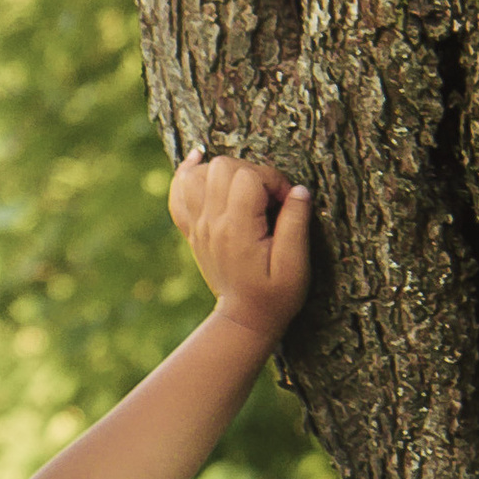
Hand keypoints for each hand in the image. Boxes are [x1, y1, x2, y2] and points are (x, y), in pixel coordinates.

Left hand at [169, 147, 312, 348]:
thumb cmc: (275, 295)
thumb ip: (296, 225)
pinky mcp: (193, 229)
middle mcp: (212, 223)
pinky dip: (188, 173)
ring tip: (244, 189)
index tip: (287, 202)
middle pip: (222, 166)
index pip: (248, 176)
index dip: (274, 180)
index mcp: (237, 230)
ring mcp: (198, 225)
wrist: (245, 319)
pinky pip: (179, 191)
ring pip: (199, 173)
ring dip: (224, 171)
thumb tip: (299, 190)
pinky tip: (198, 160)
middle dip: (252, 172)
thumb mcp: (296, 266)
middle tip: (268, 199)